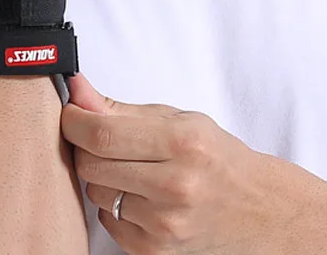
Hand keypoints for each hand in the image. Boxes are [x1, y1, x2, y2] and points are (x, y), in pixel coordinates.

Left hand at [61, 73, 277, 253]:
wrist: (256, 208)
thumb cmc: (215, 156)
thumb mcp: (177, 119)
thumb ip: (121, 108)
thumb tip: (77, 88)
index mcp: (182, 142)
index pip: (103, 133)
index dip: (75, 120)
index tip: (71, 112)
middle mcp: (175, 185)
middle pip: (92, 165)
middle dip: (84, 146)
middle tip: (98, 137)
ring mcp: (165, 223)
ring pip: (96, 192)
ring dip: (100, 176)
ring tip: (129, 167)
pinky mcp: (155, 250)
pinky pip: (107, 221)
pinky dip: (112, 204)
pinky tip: (137, 194)